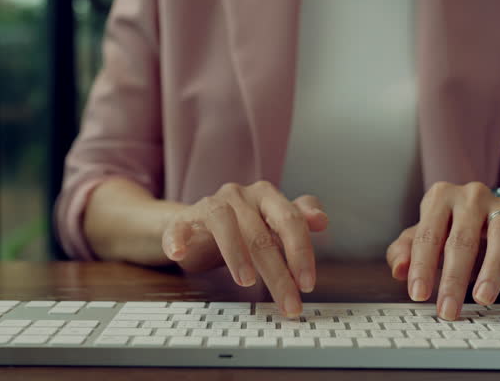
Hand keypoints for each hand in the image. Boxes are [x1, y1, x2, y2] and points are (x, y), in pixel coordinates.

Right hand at [160, 181, 328, 316]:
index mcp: (266, 195)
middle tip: (288, 303)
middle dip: (278, 273)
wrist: (194, 226)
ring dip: (236, 254)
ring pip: (224, 223)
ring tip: (246, 282)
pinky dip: (178, 240)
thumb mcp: (272, 224)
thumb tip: (321, 220)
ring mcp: (210, 204)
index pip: (290, 220)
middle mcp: (239, 195)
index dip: (301, 252)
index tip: (307, 284)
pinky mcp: (183, 219)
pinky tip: (179, 254)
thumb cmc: (242, 228)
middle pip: (261, 232)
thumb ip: (298, 220)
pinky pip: (179, 227)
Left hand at [385, 182, 499, 319]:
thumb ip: (405, 250)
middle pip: (462, 239)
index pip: (428, 235)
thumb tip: (399, 270)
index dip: (422, 267)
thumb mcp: (423, 233)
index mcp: (440, 197)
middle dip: (454, 278)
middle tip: (448, 309)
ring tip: (483, 298)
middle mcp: (471, 196)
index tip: (419, 295)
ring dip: (493, 270)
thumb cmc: (446, 224)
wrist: (483, 206)